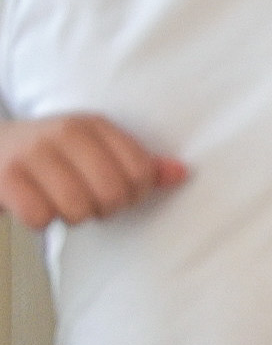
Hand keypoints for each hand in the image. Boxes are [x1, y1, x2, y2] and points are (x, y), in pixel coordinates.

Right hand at [0, 114, 183, 228]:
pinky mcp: (6, 176)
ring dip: (71, 216)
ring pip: (78, 208)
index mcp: (93, 125)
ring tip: (58, 201)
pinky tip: (33, 204)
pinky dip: (40, 220)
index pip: (141, 172)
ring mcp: (32, 153)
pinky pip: (40, 216)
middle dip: (104, 208)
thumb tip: (181, 174)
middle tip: (87, 201)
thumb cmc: (49, 156)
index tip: (118, 193)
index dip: (136, 193)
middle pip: (113, 194)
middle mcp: (63, 132)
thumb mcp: (94, 150)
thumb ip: (139, 163)